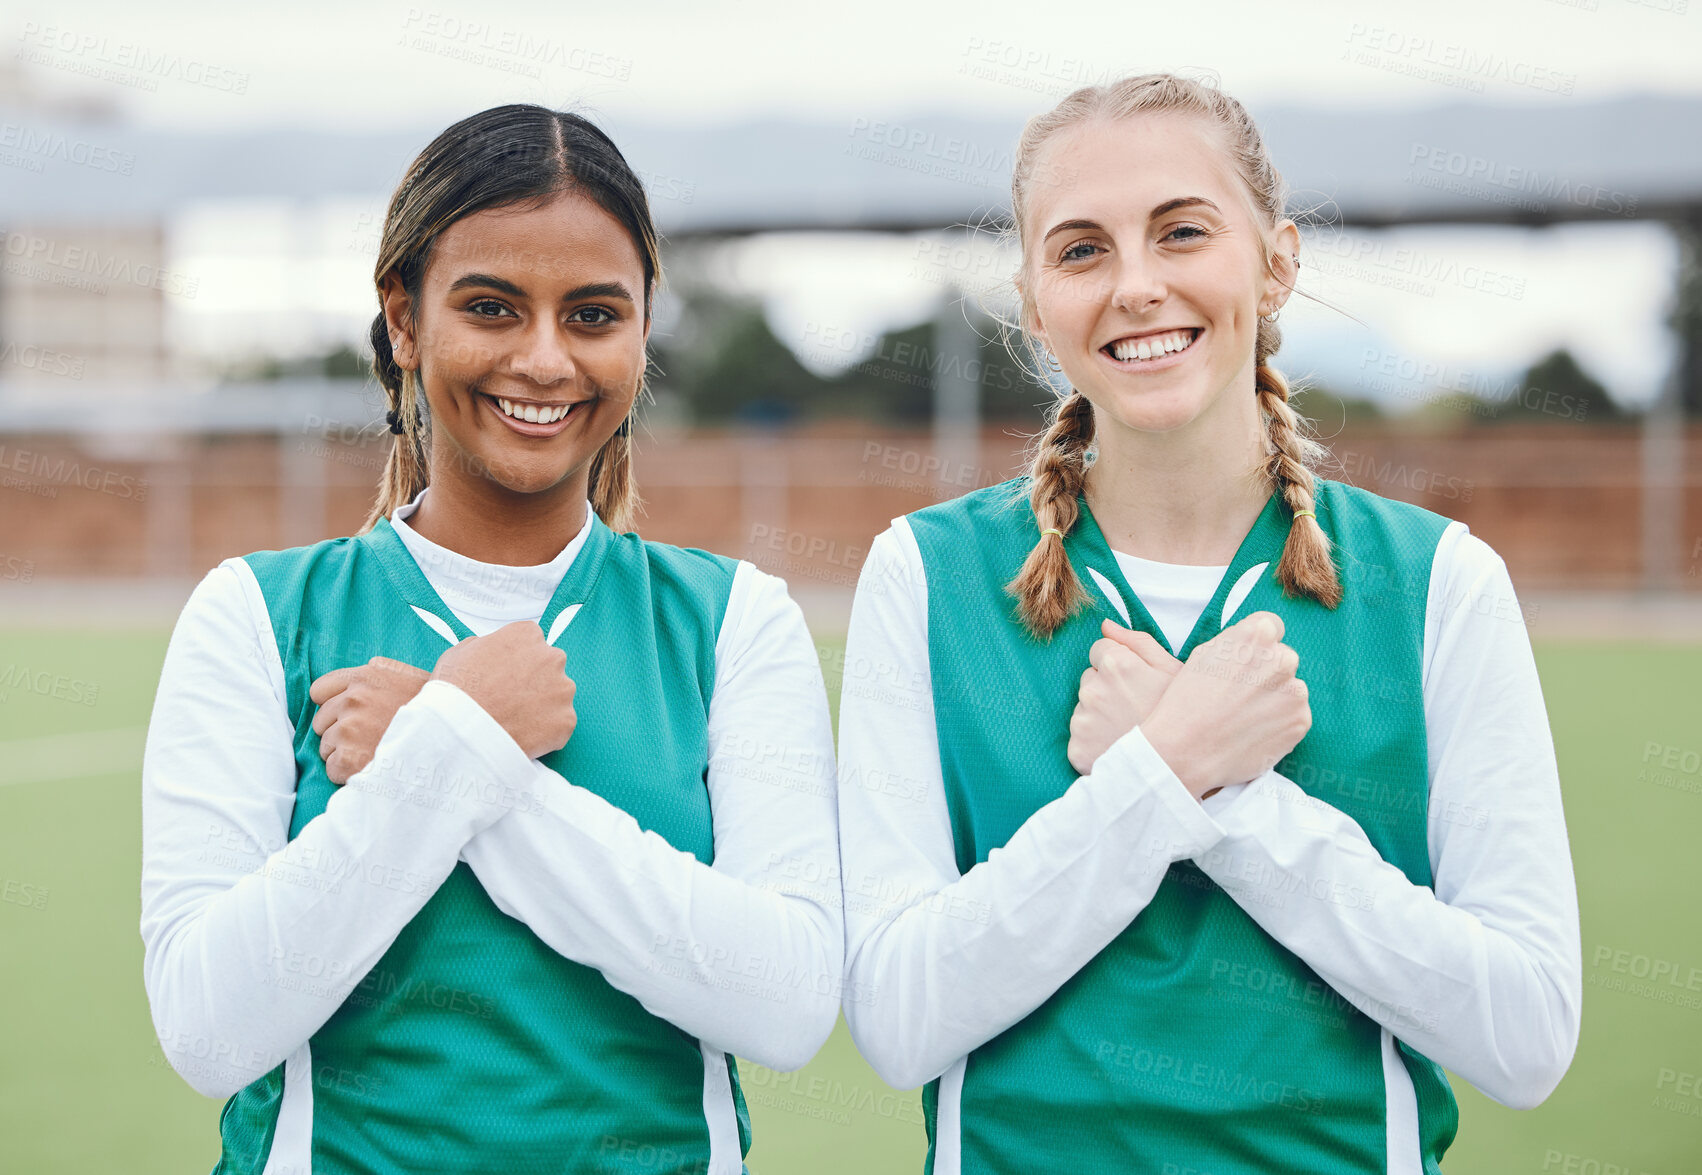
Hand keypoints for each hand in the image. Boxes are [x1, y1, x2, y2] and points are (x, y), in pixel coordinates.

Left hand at [309, 657, 430, 783]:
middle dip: (338, 730)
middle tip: (367, 737)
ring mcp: (350, 728)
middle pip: (320, 721)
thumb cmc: (432, 710)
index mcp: (365, 676)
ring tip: (374, 752)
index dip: (332, 705)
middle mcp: (354, 699)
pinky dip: (348, 773)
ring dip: (344, 752)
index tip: (347, 715)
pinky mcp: (348, 757)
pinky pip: (332, 768)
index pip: (319, 692)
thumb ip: (373, 677)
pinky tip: (372, 767)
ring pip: (326, 746)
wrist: (452, 736)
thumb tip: (350, 686)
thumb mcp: (404, 677)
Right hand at [429, 621, 576, 758]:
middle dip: (534, 681)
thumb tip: (491, 652)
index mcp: (526, 635)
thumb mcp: (460, 652)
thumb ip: (485, 646)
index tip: (507, 675)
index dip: (517, 661)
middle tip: (511, 699)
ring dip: (542, 705)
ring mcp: (562, 690)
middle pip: (549, 667)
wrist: (459, 731)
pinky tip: (523, 734)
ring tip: (514, 720)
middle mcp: (551, 657)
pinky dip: (546, 731)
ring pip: (557, 696)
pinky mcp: (566, 720)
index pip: (531, 642)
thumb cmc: (455, 692)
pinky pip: (559, 724)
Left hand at [1067, 619, 1181, 774]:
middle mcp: (1093, 689)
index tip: (1134, 681)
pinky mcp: (1077, 748)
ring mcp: (1083, 720)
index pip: (1099, 649)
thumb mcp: (1172, 670)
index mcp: (1116, 664)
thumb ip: (1137, 642)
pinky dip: (1093, 741)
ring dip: (1099, 714)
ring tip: (1128, 728)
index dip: (1118, 663)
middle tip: (1133, 707)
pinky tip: (1117, 746)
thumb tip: (1105, 626)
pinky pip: (1079, 736)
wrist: (1180, 766)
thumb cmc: (1182, 716)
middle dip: (1106, 687)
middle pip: (1090, 678)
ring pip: (1084, 706)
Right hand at [1140, 611, 1311, 800]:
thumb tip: (1258, 641)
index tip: (1244, 662)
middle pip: (1282, 658)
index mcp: (1258, 634)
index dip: (1255, 645)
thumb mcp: (1203, 654)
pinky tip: (1253, 731)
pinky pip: (1294, 715)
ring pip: (1290, 688)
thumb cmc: (1187, 701)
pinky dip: (1279, 722)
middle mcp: (1283, 658)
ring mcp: (1296, 691)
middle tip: (1239, 694)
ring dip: (1274, 698)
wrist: (1184, 752)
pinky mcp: (1301, 721)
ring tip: (1244, 716)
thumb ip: (1237, 641)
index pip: (1272, 627)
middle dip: (1266, 672)